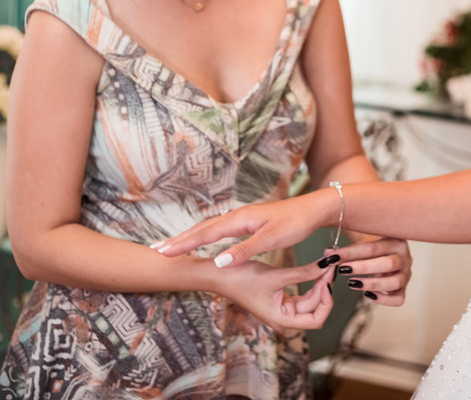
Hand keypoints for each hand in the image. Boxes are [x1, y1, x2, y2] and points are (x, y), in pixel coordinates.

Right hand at [151, 190, 333, 265]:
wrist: (315, 208)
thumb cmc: (296, 223)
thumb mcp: (272, 239)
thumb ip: (245, 250)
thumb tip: (218, 262)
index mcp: (240, 220)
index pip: (204, 234)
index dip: (183, 244)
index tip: (162, 252)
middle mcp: (237, 216)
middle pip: (201, 228)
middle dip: (178, 240)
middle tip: (154, 250)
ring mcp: (242, 218)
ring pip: (208, 227)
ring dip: (188, 236)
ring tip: (170, 246)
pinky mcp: (248, 222)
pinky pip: (218, 228)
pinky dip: (203, 234)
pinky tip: (200, 239)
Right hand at [211, 258, 335, 332]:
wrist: (219, 273)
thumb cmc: (242, 277)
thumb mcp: (276, 275)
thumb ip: (304, 273)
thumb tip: (327, 267)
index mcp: (282, 319)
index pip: (316, 319)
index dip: (326, 301)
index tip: (327, 281)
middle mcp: (283, 317)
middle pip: (314, 308)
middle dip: (324, 287)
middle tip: (330, 264)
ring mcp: (281, 308)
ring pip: (309, 300)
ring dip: (318, 283)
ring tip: (325, 263)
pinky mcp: (279, 297)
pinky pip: (300, 293)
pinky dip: (309, 281)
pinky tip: (315, 267)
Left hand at [326, 237, 411, 306]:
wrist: (389, 252)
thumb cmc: (374, 246)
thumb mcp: (362, 242)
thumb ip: (346, 249)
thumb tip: (328, 254)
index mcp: (396, 240)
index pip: (373, 247)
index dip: (352, 253)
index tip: (334, 257)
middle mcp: (405, 257)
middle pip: (387, 264)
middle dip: (363, 268)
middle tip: (343, 270)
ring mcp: (406, 274)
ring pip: (395, 282)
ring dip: (371, 284)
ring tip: (352, 283)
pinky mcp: (404, 289)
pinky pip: (398, 299)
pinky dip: (384, 299)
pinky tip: (368, 295)